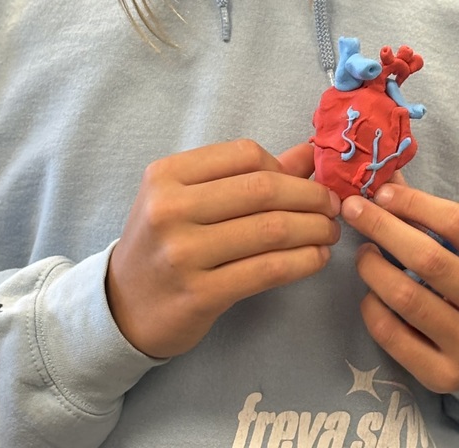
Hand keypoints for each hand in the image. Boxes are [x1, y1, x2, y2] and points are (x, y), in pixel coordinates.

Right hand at [106, 140, 340, 357]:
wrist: (124, 306)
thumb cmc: (165, 242)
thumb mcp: (189, 197)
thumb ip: (246, 174)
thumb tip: (309, 153)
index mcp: (167, 174)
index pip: (244, 154)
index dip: (284, 166)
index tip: (307, 181)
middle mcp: (170, 208)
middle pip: (262, 189)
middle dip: (310, 196)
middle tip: (334, 206)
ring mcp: (183, 253)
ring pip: (270, 229)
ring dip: (314, 228)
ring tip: (330, 231)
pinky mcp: (200, 294)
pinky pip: (267, 270)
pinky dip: (303, 261)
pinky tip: (317, 258)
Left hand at [342, 182, 458, 393]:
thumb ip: (430, 214)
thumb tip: (382, 178)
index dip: (415, 203)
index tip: (382, 193)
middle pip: (430, 259)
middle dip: (382, 228)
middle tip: (354, 210)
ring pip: (407, 298)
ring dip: (372, 268)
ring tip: (363, 253)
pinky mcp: (444, 376)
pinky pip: (392, 335)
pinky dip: (372, 308)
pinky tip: (371, 292)